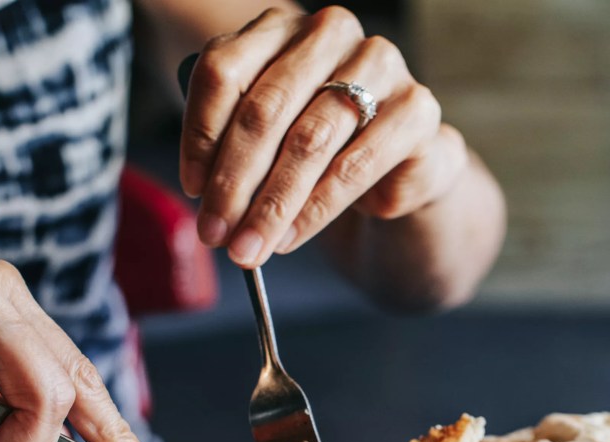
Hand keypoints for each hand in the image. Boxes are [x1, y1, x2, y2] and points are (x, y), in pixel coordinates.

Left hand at [180, 5, 467, 267]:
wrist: (403, 166)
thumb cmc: (326, 147)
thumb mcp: (273, 136)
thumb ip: (237, 147)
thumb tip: (207, 198)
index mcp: (283, 26)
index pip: (224, 70)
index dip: (201, 134)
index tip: (193, 188)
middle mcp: (333, 33)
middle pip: (265, 108)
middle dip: (234, 181)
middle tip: (215, 232)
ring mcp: (382, 67)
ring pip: (309, 139)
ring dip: (273, 203)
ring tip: (252, 246)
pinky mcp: (417, 111)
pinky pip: (355, 166)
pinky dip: (317, 210)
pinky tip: (292, 236)